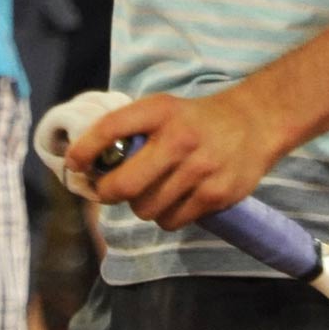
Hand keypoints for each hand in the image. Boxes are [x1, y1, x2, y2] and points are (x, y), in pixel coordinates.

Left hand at [67, 88, 287, 231]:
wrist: (254, 122)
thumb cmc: (196, 119)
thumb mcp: (163, 109)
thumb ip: (131, 129)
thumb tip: (89, 161)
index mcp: (159, 111)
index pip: (110, 128)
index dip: (85, 149)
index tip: (74, 163)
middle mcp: (178, 139)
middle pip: (124, 185)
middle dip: (108, 193)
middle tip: (108, 191)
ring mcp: (199, 169)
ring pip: (146, 209)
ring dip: (140, 207)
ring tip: (150, 193)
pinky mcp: (216, 195)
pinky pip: (172, 221)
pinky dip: (166, 217)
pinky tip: (174, 200)